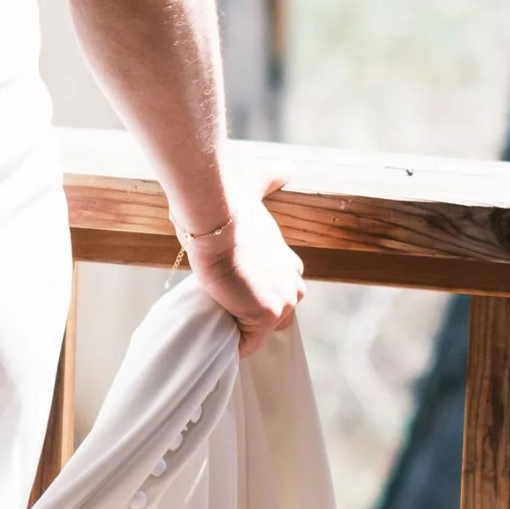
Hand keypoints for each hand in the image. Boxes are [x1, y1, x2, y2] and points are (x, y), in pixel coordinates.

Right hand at [183, 181, 302, 357]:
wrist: (216, 223)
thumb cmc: (230, 207)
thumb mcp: (254, 187)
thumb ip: (271, 176)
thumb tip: (289, 164)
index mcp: (289, 262)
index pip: (283, 288)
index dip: (260, 290)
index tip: (238, 288)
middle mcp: (293, 284)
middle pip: (278, 313)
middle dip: (256, 312)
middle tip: (226, 303)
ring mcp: (281, 302)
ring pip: (265, 330)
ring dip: (245, 327)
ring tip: (220, 318)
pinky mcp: (265, 316)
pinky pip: (249, 343)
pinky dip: (235, 344)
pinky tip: (218, 338)